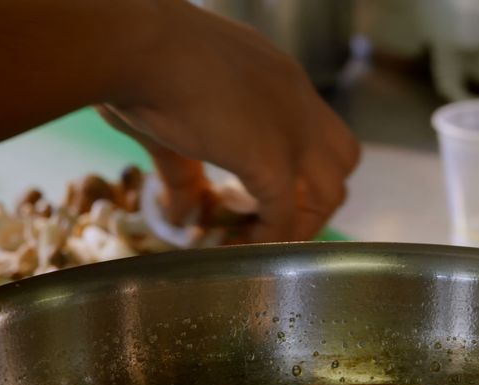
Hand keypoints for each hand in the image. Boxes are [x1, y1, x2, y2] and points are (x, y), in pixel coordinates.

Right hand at [99, 0, 359, 241]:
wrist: (136, 45)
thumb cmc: (139, 63)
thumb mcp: (171, 121)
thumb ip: (184, 173)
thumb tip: (180, 216)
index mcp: (277, 78)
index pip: (313, 129)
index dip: (296, 169)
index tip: (255, 192)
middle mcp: (297, 100)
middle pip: (342, 161)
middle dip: (312, 199)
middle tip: (266, 219)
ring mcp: (292, 131)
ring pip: (331, 192)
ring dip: (298, 225)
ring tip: (253, 238)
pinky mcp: (272, 161)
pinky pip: (285, 218)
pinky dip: (265, 239)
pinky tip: (235, 245)